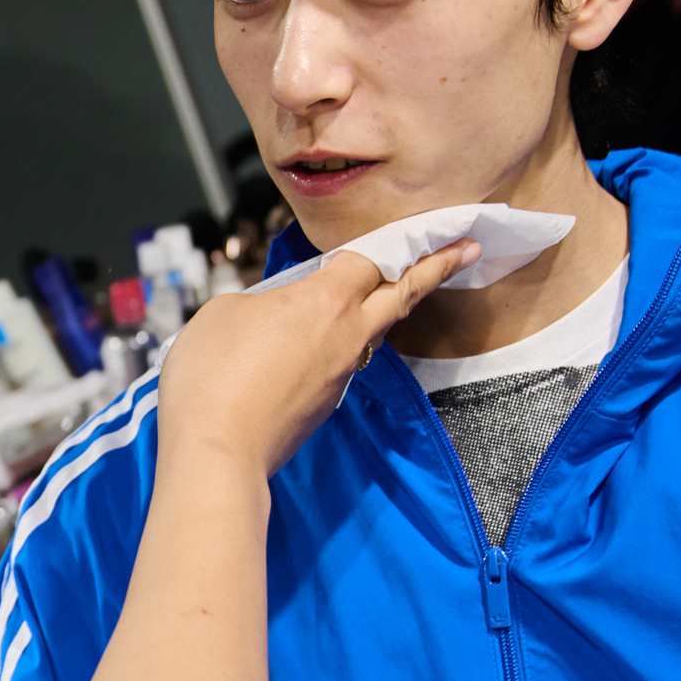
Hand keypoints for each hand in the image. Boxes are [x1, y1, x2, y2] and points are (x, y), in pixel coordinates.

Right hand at [160, 239, 480, 476]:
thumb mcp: (225, 311)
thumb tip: (274, 313)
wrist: (218, 451)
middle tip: (466, 250)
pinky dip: (341, 345)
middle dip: (437, 267)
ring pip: (374, 331)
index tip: (437, 229)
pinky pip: (343, 363)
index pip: (373, 259)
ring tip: (387, 290)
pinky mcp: (324, 404)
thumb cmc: (214, 377)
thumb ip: (262, 300)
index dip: (403, 239)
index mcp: (324, 302)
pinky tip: (315, 344)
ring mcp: (340, 375)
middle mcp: (346, 336)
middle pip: (401, 294)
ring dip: (385, 307)